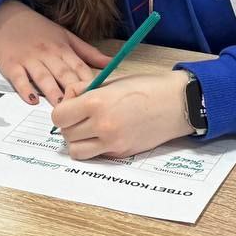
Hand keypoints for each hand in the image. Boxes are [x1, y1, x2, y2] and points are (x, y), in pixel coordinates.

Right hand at [0, 0, 111, 105]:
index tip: (97, 98)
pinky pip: (19, 79)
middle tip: (81, 108)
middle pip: (62, 73)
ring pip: (42, 76)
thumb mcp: (66, 37)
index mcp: (63, 48)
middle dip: (72, 90)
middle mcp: (47, 54)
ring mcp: (29, 59)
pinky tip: (32, 100)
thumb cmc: (40, 30)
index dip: (88, 82)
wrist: (8, 17)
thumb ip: (89, 53)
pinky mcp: (11, 65)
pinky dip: (25, 89)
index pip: (79, 67)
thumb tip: (112, 64)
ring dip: (52, 91)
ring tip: (60, 107)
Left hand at [51, 70, 192, 159]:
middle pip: (66, 135)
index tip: (71, 104)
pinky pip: (97, 154)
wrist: (176, 103)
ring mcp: (112, 143)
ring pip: (77, 151)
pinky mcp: (121, 153)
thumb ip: (86, 90)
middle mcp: (101, 126)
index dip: (62, 110)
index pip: (59, 116)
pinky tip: (106, 133)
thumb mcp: (111, 80)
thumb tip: (69, 98)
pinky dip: (95, 146)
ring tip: (89, 128)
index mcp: (96, 103)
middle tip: (81, 115)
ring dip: (78, 140)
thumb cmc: (146, 86)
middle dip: (69, 125)